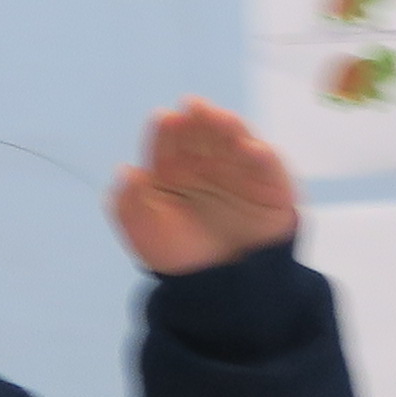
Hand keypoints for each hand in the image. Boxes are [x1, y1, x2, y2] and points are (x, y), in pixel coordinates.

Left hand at [113, 99, 300, 274]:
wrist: (220, 288)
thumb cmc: (178, 255)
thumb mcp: (143, 231)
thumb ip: (128, 202)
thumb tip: (125, 171)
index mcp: (174, 167)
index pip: (170, 138)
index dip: (168, 128)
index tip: (166, 120)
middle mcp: (207, 162)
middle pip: (203, 131)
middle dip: (199, 119)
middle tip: (194, 108)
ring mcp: (240, 172)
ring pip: (236, 141)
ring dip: (229, 127)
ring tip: (220, 119)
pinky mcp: (270, 187)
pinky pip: (268, 168)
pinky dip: (262, 156)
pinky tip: (251, 149)